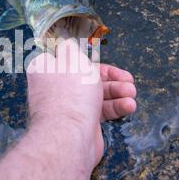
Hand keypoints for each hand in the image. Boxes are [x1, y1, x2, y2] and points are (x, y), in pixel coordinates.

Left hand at [26, 39, 135, 167]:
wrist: (69, 136)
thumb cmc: (71, 92)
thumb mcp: (72, 58)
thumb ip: (69, 46)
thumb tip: (63, 43)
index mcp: (46, 69)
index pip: (65, 57)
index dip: (84, 57)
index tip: (97, 59)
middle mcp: (55, 87)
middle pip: (86, 75)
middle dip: (110, 78)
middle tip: (129, 81)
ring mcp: (68, 105)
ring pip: (96, 93)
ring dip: (117, 92)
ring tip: (132, 94)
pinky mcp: (80, 121)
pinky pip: (99, 109)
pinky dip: (114, 107)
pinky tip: (129, 106)